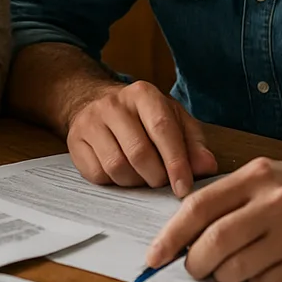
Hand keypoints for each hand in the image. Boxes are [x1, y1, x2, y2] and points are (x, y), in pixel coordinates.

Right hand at [66, 80, 217, 196]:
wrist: (95, 103)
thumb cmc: (142, 117)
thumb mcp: (174, 120)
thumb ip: (193, 143)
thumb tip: (206, 167)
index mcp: (143, 94)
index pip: (163, 130)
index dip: (176, 162)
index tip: (183, 187)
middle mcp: (114, 104)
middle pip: (139, 152)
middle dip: (156, 177)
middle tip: (163, 182)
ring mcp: (91, 122)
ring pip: (117, 167)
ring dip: (135, 182)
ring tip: (143, 177)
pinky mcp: (75, 141)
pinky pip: (97, 174)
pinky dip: (114, 183)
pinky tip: (122, 174)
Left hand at [146, 157, 281, 281]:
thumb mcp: (267, 177)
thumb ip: (228, 198)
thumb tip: (183, 234)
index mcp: (257, 176)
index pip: (199, 207)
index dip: (171, 236)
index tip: (155, 257)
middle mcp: (276, 200)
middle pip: (215, 241)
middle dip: (196, 263)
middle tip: (196, 269)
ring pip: (238, 268)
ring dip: (226, 276)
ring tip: (235, 268)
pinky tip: (269, 268)